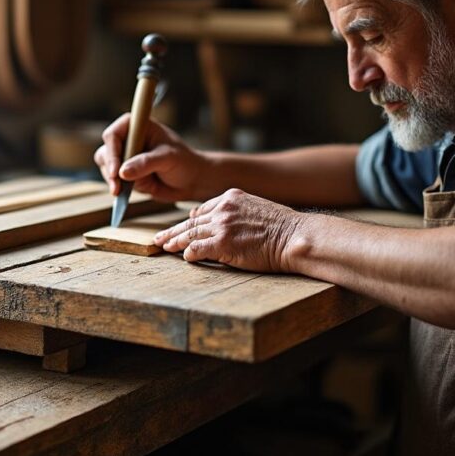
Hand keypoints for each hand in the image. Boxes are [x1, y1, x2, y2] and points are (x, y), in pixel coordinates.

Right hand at [94, 114, 208, 201]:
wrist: (192, 180)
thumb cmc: (184, 162)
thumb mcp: (168, 159)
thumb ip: (145, 163)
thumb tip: (123, 172)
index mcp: (138, 126)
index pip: (114, 134)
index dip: (112, 151)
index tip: (116, 171)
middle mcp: (129, 138)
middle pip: (106, 151)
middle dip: (109, 169)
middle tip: (116, 187)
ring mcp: (126, 156)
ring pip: (106, 166)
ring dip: (112, 180)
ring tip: (121, 192)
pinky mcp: (126, 172)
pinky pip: (113, 179)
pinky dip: (116, 186)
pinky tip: (123, 194)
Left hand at [153, 188, 299, 271]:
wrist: (295, 236)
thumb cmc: (281, 227)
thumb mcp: (255, 207)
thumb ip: (234, 211)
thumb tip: (215, 218)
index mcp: (230, 197)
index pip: (202, 210)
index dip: (189, 221)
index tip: (179, 227)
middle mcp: (223, 208)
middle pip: (191, 222)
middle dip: (173, 231)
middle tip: (159, 238)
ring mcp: (222, 225)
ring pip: (190, 234)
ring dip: (175, 242)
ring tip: (164, 247)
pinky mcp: (223, 243)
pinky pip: (197, 249)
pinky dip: (188, 254)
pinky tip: (184, 258)